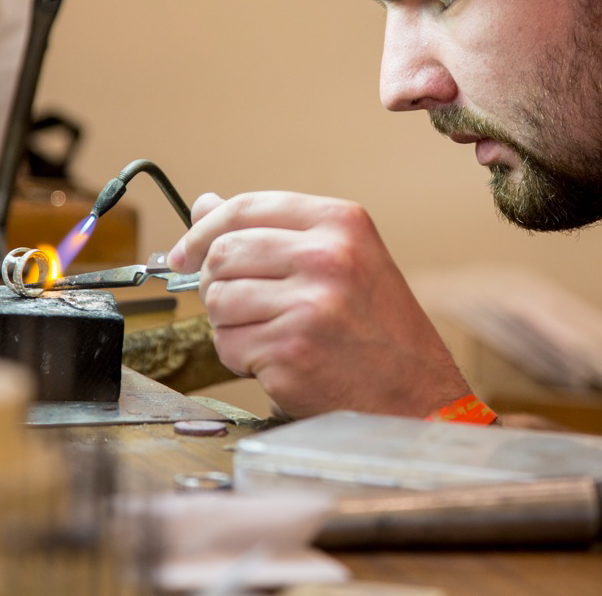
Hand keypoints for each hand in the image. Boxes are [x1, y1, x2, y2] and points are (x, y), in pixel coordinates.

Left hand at [167, 191, 471, 419]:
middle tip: (242, 305)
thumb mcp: (342, 260)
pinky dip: (242, 358)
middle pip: (223, 253)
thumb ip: (274, 231)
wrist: (417, 396)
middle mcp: (327, 256)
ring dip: (231, 324)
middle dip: (217, 283)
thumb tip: (203, 204)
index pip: (246, 207)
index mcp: (341, 223)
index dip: (203, 229)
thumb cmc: (379, 330)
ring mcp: (308, 305)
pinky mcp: (290, 351)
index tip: (184, 254)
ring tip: (272, 334)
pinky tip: (280, 361)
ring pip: (218, 300)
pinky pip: (228, 344)